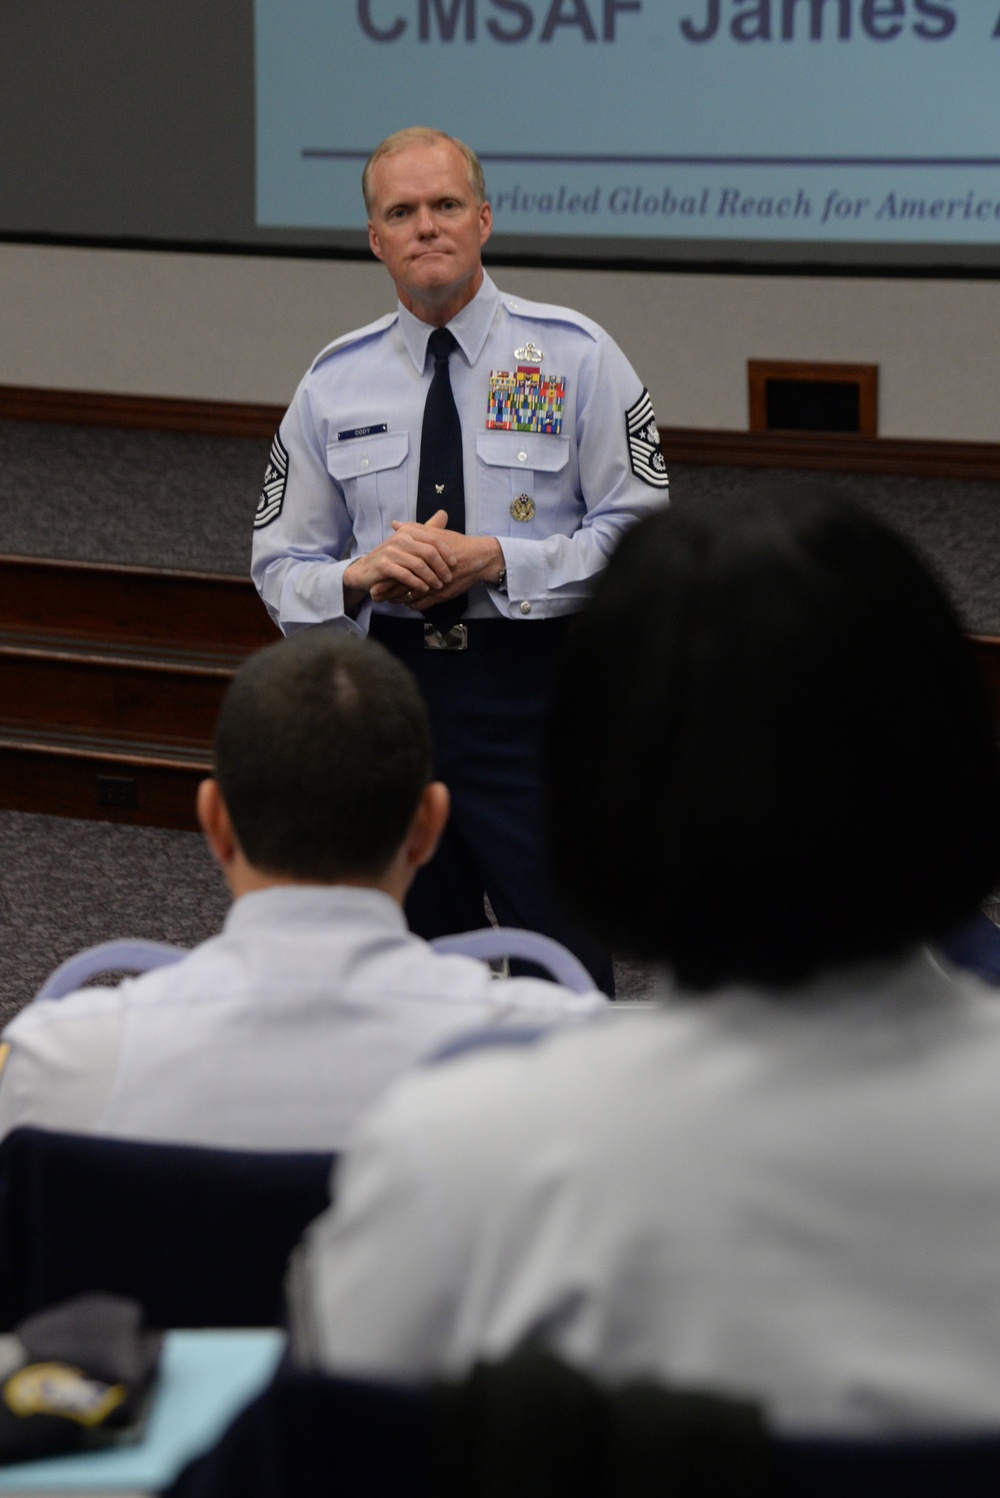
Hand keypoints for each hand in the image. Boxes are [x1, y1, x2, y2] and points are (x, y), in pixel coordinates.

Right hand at [345, 510, 454, 610]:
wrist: (366, 570)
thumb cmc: (393, 557)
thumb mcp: (410, 541)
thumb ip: (427, 529)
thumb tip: (444, 513)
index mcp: (408, 530)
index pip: (434, 539)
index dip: (446, 552)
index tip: (454, 564)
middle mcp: (400, 538)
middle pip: (429, 552)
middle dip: (441, 567)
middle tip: (448, 579)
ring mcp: (391, 551)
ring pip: (419, 565)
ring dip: (431, 577)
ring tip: (438, 586)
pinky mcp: (384, 565)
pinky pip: (406, 575)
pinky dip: (418, 583)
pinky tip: (424, 589)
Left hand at [369, 518, 503, 609]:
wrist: (478, 558)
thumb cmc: (457, 544)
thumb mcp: (435, 533)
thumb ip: (414, 529)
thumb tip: (395, 524)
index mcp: (421, 559)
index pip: (398, 570)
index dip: (384, 576)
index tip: (374, 578)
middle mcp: (425, 574)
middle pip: (400, 586)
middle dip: (386, 592)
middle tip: (375, 595)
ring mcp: (433, 587)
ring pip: (410, 598)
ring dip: (398, 600)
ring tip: (388, 600)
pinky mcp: (441, 596)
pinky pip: (422, 605)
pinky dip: (412, 605)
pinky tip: (407, 603)